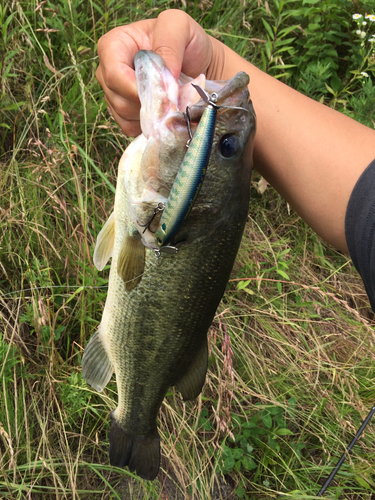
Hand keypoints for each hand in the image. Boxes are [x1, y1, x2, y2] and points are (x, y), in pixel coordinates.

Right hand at [96, 9, 223, 136]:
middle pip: (117, 99)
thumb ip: (169, 43)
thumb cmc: (186, 42)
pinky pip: (130, 127)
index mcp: (114, 45)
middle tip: (172, 98)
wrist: (197, 64)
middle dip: (147, 103)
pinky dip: (150, 125)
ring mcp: (114, 94)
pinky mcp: (124, 115)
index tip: (160, 92)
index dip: (135, 88)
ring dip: (151, 114)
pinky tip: (163, 112)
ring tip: (170, 101)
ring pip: (124, 115)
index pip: (113, 74)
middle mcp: (108, 71)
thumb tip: (163, 74)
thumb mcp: (180, 26)